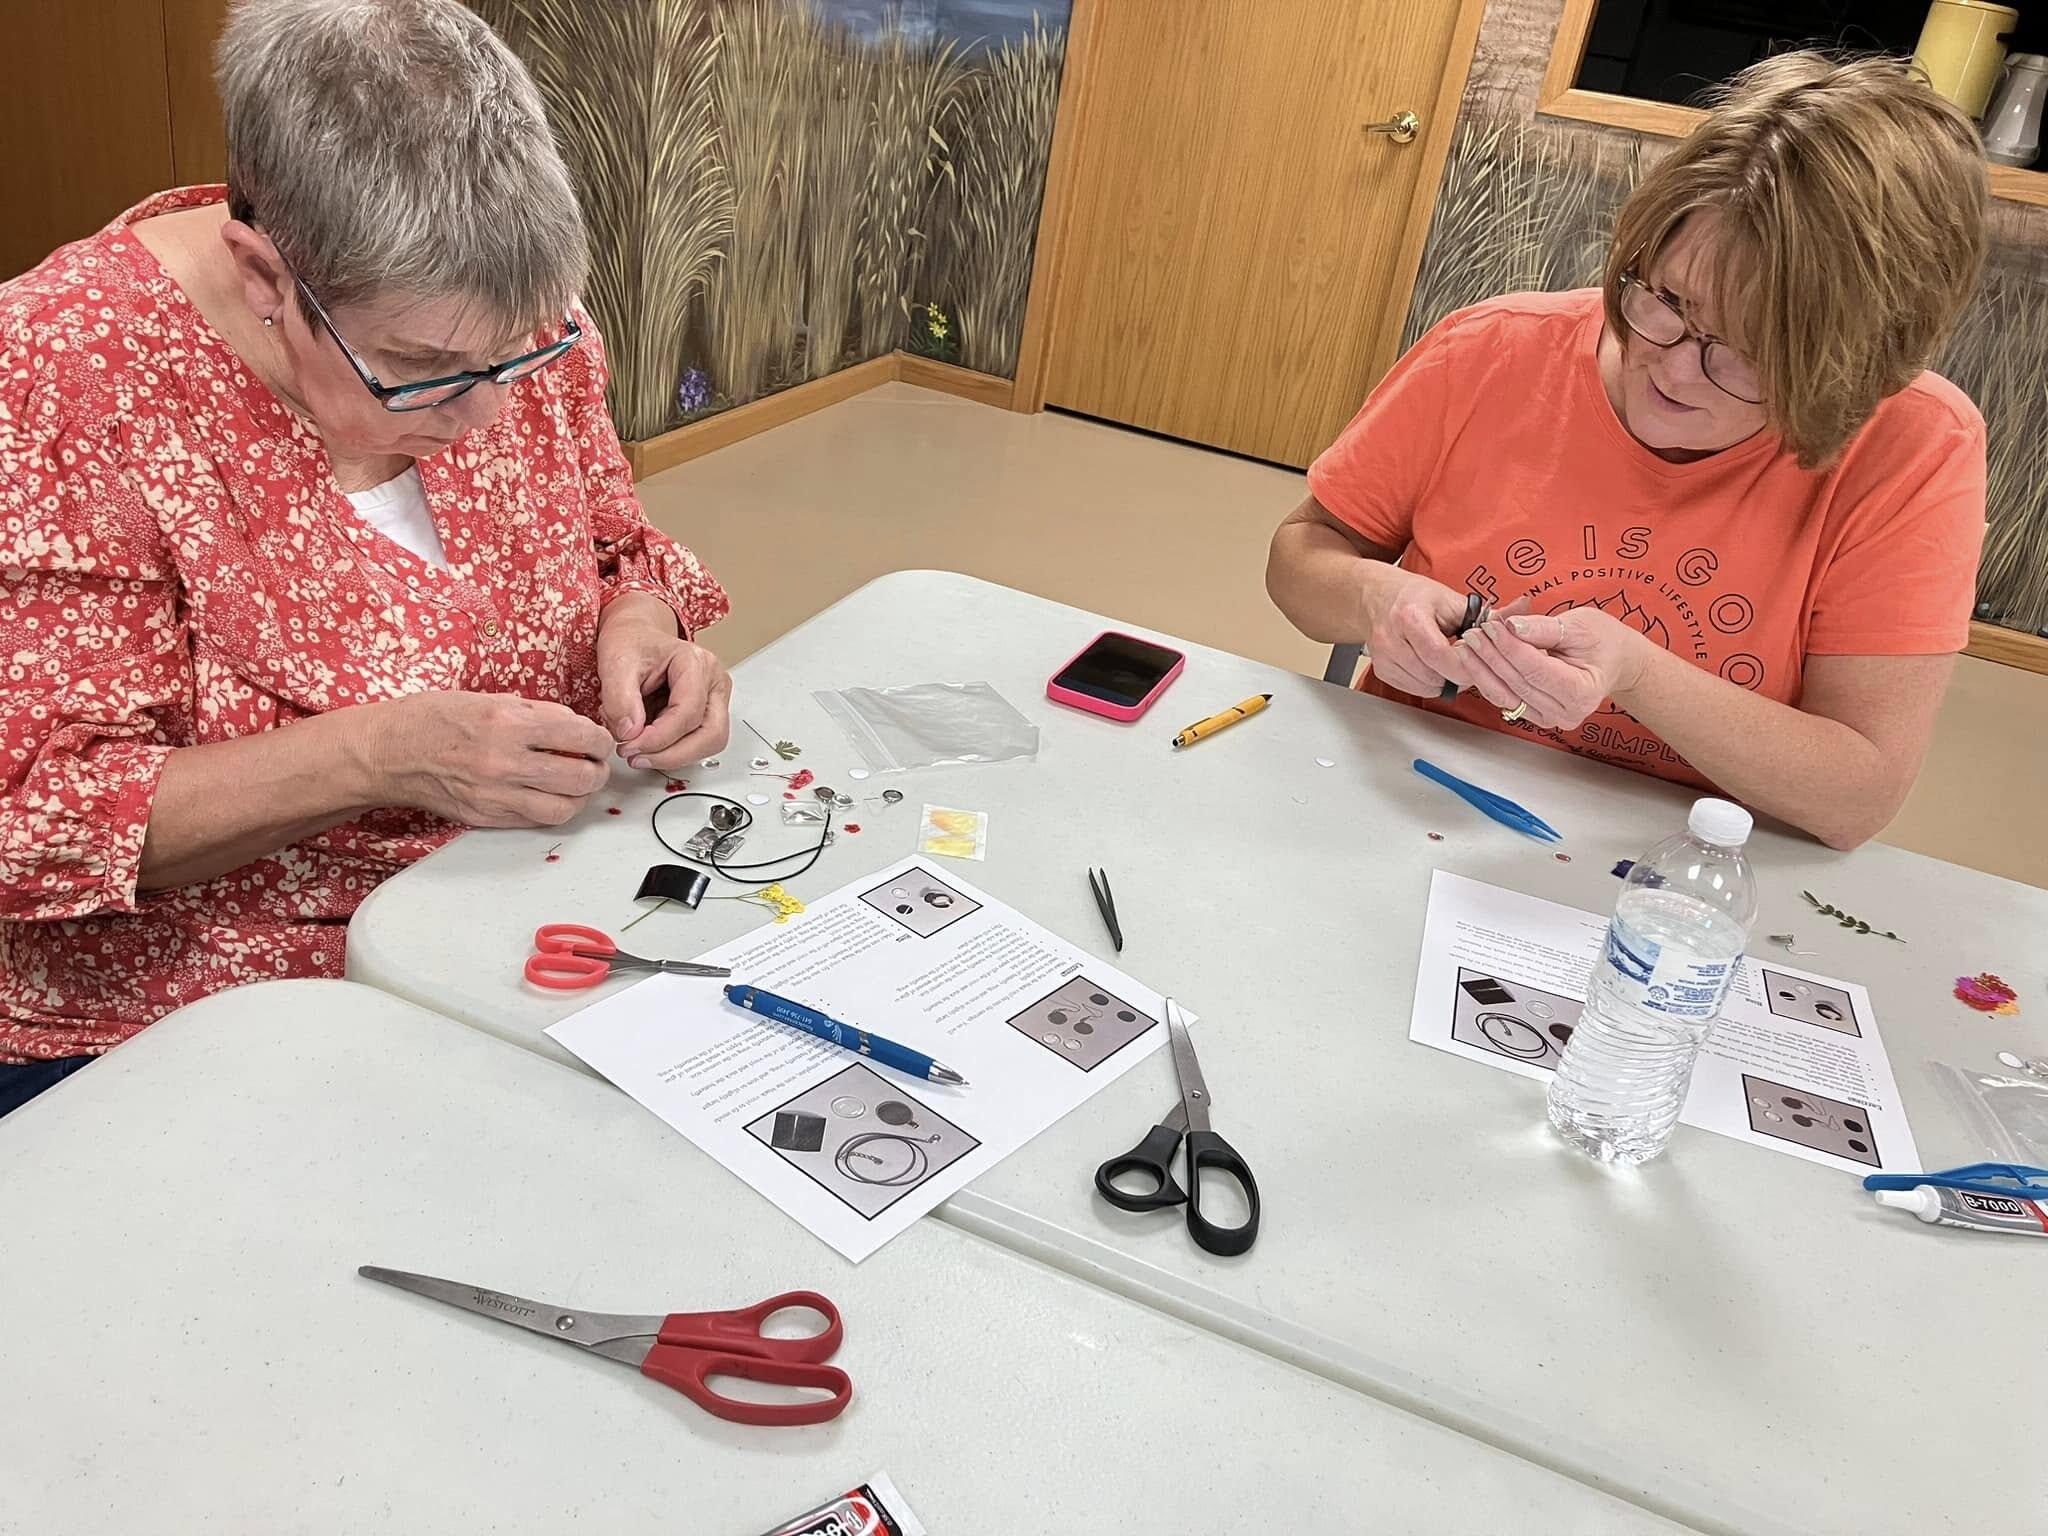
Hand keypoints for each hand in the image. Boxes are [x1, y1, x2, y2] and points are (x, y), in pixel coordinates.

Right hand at [368, 691, 613, 826]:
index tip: (601, 740)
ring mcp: (495, 795)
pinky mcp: (485, 816)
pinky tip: (550, 795)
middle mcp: (504, 762)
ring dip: (580, 797)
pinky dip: (551, 809)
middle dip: (598, 771)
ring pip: (563, 808)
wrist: (388, 752)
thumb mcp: (487, 699)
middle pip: (580, 777)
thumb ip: (534, 713)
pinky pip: (534, 820)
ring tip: (579, 784)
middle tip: (596, 764)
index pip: (579, 736)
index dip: (600, 740)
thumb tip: (572, 726)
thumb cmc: (432, 719)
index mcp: (508, 724)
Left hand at [596, 598, 731, 770]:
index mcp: (697, 663)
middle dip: (672, 754)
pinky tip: (646, 742)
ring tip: (639, 751)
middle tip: (637, 757)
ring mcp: (714, 698)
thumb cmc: (632, 642)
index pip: (689, 712)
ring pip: (709, 743)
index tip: (629, 745)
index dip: (658, 737)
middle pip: (711, 735)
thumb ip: (620, 697)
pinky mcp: (706, 712)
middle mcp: (714, 682)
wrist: (636, 637)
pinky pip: (697, 742)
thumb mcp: (616, 662)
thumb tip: (630, 732)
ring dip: (673, 755)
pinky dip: (671, 749)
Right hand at [1359, 567, 1528, 697]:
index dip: (1466, 663)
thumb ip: (1489, 613)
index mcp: (1411, 617)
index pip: (1441, 656)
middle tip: (1471, 663)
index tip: (1478, 657)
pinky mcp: (1381, 669)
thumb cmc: (1417, 596)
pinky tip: (1436, 668)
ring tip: (1453, 663)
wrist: (1378, 595)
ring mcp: (1384, 656)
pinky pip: (1413, 688)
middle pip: (1434, 675)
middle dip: (1458, 674)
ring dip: (1445, 680)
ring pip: (1425, 686)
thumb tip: (1524, 610)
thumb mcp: (1453, 599)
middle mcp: (1392, 638)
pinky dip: (1430, 683)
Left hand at [1453, 608, 1650, 729]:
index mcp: (1581, 691)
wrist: (1612, 660)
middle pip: (1517, 683)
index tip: (1490, 626)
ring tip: (1468, 644)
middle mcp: (1566, 712)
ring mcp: (1549, 718)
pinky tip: (1476, 659)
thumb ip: (1544, 628)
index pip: (1535, 668)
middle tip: (1472, 632)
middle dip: (1491, 655)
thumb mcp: (1580, 625)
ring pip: (1506, 694)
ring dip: (1482, 668)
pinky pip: (1505, 698)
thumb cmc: (1602, 641)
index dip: (1509, 647)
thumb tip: (1511, 626)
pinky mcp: (1535, 715)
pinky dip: (1488, 677)